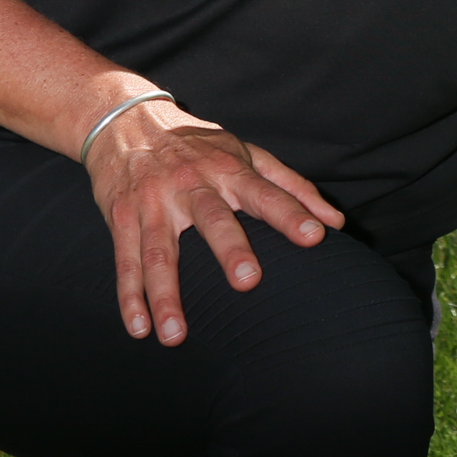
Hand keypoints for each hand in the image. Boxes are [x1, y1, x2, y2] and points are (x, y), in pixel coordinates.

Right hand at [87, 97, 343, 345]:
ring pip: (160, 252)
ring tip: (175, 336)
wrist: (126, 121)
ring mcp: (153, 202)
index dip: (290, 213)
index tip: (315, 236)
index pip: (265, 192)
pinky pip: (127, 261)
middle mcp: (191, 184)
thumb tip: (335, 222)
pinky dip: (130, 297)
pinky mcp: (122, 217)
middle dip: (230, 249)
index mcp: (227, 168)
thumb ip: (291, 187)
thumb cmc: (199, 146)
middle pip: (212, 219)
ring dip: (166, 295)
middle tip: (249, 282)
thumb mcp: (246, 153)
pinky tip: (140, 328)